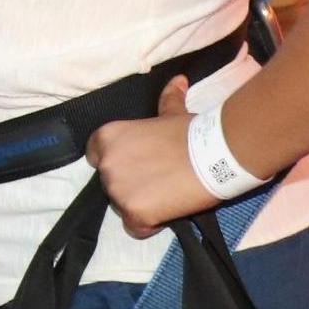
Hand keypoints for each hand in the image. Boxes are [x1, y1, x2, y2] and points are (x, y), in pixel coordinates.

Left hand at [86, 76, 210, 238]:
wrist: (213, 155)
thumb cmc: (190, 132)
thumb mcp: (171, 111)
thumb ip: (167, 98)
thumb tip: (178, 80)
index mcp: (105, 138)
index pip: (95, 157)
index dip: (117, 163)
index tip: (137, 165)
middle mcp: (104, 164)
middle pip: (110, 184)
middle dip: (130, 185)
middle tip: (157, 181)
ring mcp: (117, 190)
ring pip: (122, 206)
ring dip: (139, 205)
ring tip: (166, 196)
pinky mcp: (133, 213)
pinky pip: (135, 228)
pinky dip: (149, 225)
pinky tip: (166, 214)